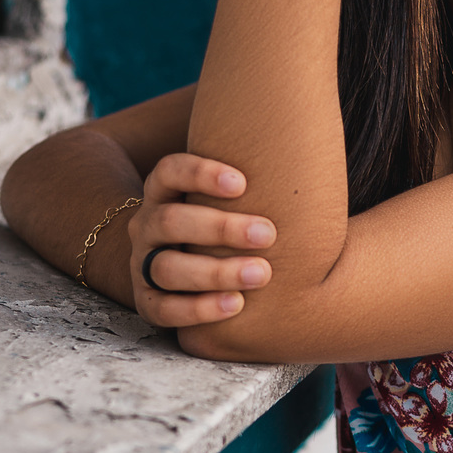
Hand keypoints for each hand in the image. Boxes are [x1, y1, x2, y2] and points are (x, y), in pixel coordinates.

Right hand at [127, 155, 275, 328]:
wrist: (186, 266)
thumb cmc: (227, 219)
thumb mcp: (230, 194)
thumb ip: (254, 170)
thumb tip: (310, 143)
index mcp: (163, 191)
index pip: (169, 171)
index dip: (201, 174)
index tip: (243, 183)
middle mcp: (147, 225)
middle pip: (171, 221)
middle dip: (221, 228)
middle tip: (269, 234)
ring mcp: (142, 265)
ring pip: (167, 268)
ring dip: (216, 272)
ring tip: (262, 274)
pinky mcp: (148, 303)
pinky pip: (165, 309)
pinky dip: (200, 309)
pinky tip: (237, 304)